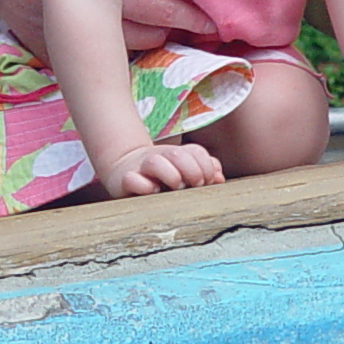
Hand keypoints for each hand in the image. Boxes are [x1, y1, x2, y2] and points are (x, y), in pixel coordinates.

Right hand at [97, 139, 222, 196]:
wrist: (123, 169)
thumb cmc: (160, 176)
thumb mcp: (183, 171)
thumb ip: (204, 171)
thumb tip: (219, 178)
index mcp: (175, 154)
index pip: (196, 152)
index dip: (206, 166)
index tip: (206, 181)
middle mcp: (159, 157)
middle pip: (178, 155)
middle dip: (192, 170)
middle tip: (194, 185)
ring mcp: (141, 167)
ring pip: (156, 162)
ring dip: (171, 175)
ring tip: (176, 187)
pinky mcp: (125, 180)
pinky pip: (132, 180)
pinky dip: (144, 185)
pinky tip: (153, 191)